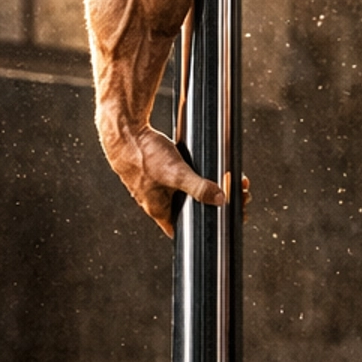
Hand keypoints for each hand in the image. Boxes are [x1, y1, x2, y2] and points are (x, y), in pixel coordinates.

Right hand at [98, 110, 226, 237]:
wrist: (125, 132)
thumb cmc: (142, 156)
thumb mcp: (175, 173)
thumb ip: (197, 187)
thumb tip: (219, 199)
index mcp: (159, 209)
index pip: (183, 229)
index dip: (203, 227)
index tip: (224, 220)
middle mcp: (158, 200)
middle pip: (190, 208)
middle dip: (214, 203)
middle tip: (236, 194)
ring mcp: (158, 185)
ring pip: (187, 192)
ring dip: (208, 187)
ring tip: (228, 179)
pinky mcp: (160, 169)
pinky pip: (181, 177)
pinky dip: (196, 175)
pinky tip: (206, 167)